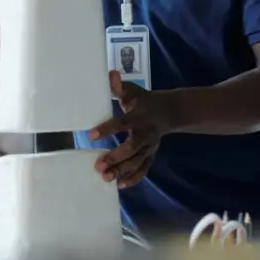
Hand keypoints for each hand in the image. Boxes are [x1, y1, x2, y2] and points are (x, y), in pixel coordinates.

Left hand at [87, 71, 178, 188]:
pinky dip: (133, 179)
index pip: (122, 123)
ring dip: (122, 171)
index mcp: (139, 115)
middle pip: (132, 148)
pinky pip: (144, 169)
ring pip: (137, 162)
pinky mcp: (151, 155)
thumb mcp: (132, 91)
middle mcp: (146, 133)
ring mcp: (150, 146)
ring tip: (105, 177)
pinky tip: (119, 185)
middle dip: (116, 157)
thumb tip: (110, 74)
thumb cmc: (143, 100)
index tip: (90, 135)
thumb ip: (119, 86)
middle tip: (98, 165)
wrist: (169, 111)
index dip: (107, 129)